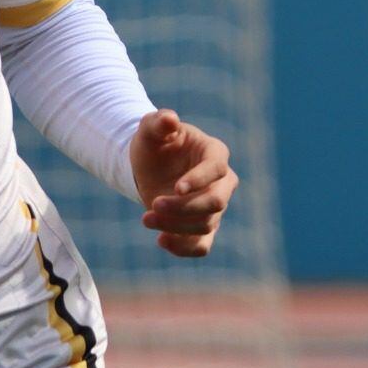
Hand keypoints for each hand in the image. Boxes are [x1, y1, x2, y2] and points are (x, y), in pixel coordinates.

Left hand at [129, 108, 237, 258]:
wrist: (149, 165)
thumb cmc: (154, 142)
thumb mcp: (150, 129)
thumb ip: (159, 122)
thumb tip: (170, 118)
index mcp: (215, 153)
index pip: (216, 169)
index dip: (199, 180)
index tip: (176, 187)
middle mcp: (222, 182)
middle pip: (216, 201)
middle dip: (185, 207)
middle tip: (153, 204)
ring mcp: (214, 207)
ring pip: (206, 224)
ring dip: (176, 226)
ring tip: (145, 218)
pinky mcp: (201, 226)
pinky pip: (202, 245)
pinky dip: (184, 249)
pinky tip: (161, 241)